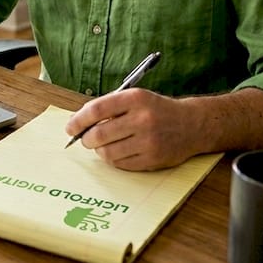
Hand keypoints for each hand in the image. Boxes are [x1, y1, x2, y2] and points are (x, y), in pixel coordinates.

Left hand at [63, 89, 200, 170]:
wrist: (192, 124)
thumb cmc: (157, 110)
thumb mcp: (135, 98)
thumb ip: (109, 107)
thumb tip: (79, 122)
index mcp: (135, 98)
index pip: (96, 110)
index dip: (78, 120)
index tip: (70, 127)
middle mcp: (142, 119)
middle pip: (99, 134)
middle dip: (86, 139)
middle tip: (85, 139)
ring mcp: (148, 141)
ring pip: (108, 152)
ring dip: (99, 151)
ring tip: (102, 145)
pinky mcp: (152, 159)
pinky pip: (121, 164)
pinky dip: (113, 160)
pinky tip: (117, 152)